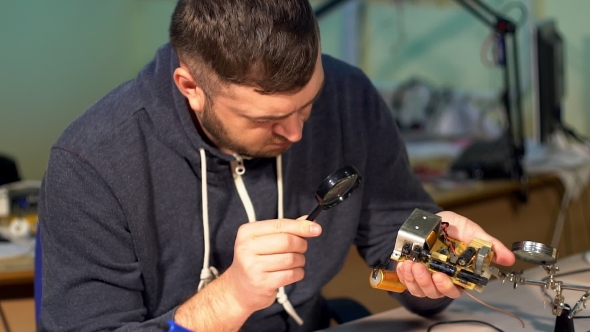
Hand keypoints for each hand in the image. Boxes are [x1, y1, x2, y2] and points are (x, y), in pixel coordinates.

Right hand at [221, 217, 321, 313]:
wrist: (238, 289)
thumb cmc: (255, 260)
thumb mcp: (264, 240)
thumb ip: (286, 229)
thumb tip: (310, 221)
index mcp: (247, 232)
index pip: (280, 225)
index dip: (301, 226)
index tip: (316, 228)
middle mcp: (247, 248)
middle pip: (287, 241)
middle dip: (301, 244)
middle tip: (301, 249)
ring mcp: (253, 266)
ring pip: (291, 258)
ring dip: (300, 260)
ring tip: (294, 262)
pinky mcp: (261, 283)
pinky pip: (290, 274)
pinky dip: (298, 273)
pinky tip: (292, 273)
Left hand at [396, 211, 514, 298]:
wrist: (430, 220)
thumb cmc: (452, 227)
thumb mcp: (472, 231)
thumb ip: (489, 245)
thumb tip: (509, 258)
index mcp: (459, 273)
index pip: (456, 289)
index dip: (448, 287)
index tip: (442, 276)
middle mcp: (443, 278)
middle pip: (437, 292)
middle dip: (428, 283)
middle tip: (422, 268)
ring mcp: (427, 277)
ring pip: (421, 289)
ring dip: (415, 278)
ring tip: (411, 264)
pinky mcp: (412, 274)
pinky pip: (407, 282)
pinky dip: (404, 275)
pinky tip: (404, 264)